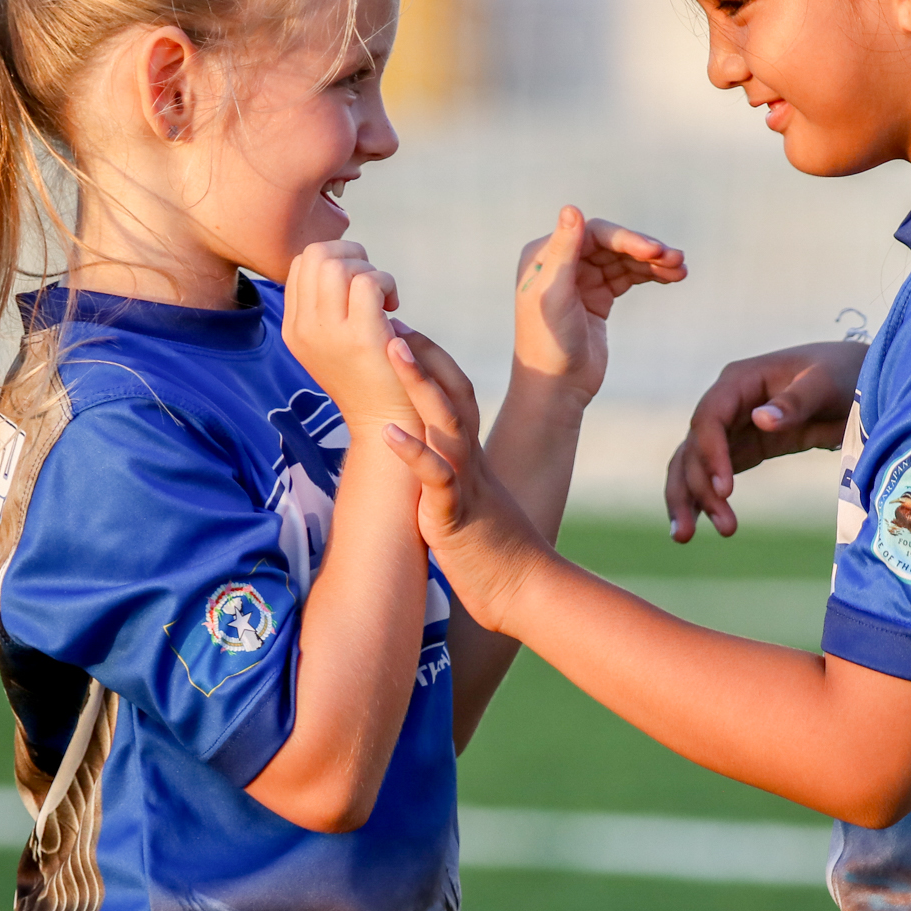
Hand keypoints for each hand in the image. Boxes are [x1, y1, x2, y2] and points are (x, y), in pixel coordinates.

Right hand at [282, 242, 413, 427]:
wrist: (385, 420)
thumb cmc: (367, 373)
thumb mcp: (332, 339)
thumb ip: (326, 302)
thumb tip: (342, 256)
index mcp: (294, 328)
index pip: (301, 263)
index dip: (334, 259)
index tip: (355, 284)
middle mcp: (304, 329)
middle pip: (316, 255)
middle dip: (351, 256)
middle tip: (372, 284)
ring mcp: (330, 334)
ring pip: (339, 265)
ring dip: (369, 270)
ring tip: (383, 297)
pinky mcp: (362, 338)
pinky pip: (368, 282)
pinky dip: (386, 283)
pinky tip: (393, 306)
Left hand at [380, 331, 551, 632]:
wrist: (523, 590)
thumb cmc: (493, 553)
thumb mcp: (466, 504)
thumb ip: (448, 480)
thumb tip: (426, 468)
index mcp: (472, 456)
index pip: (457, 395)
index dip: (433, 361)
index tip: (404, 332)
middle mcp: (471, 461)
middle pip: (453, 393)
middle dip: (424, 356)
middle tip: (392, 321)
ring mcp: (465, 483)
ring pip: (444, 422)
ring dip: (419, 383)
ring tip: (392, 348)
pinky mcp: (455, 514)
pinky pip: (435, 478)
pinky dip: (412, 454)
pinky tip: (387, 435)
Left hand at [511, 207, 685, 403]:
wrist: (555, 389)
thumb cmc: (548, 344)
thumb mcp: (554, 296)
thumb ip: (563, 252)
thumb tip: (571, 208)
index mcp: (544, 255)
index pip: (593, 234)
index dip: (627, 238)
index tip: (655, 252)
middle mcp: (562, 262)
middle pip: (612, 244)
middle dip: (645, 250)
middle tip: (677, 259)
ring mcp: (581, 279)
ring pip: (623, 260)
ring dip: (653, 262)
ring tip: (681, 270)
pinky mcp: (598, 297)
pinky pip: (628, 277)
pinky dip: (649, 275)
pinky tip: (672, 278)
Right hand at [666, 341, 867, 540]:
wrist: (858, 381)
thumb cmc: (842, 375)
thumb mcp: (825, 384)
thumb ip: (795, 402)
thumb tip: (761, 420)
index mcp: (739, 381)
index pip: (710, 418)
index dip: (711, 454)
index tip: (725, 490)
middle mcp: (726, 404)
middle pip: (695, 447)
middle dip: (699, 487)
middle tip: (725, 527)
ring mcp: (730, 428)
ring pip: (692, 464)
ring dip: (688, 498)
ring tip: (684, 537)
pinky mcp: (741, 449)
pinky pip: (711, 475)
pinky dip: (700, 498)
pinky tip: (693, 527)